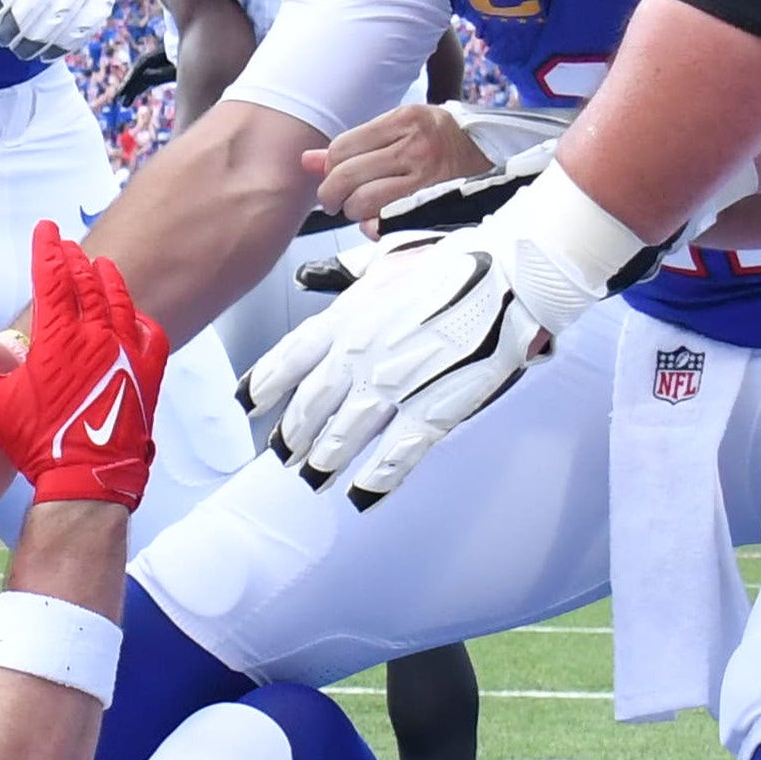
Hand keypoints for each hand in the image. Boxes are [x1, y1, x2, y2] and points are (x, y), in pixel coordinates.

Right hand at [0, 222, 169, 512]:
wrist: (87, 479)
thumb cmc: (36, 442)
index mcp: (58, 337)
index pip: (52, 277)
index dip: (46, 249)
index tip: (44, 228)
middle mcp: (96, 337)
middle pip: (87, 284)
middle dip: (74, 260)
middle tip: (66, 245)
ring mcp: (127, 355)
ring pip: (119, 304)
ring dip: (107, 281)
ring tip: (100, 267)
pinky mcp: (146, 377)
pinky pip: (150, 336)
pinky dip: (139, 319)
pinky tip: (132, 317)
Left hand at [245, 164, 652, 505]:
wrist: (510, 274)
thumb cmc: (455, 263)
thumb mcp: (387, 265)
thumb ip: (351, 285)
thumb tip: (317, 280)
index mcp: (348, 317)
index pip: (290, 357)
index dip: (266, 384)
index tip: (250, 404)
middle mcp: (359, 354)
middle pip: (311, 405)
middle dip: (294, 434)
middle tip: (284, 455)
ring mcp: (393, 386)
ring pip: (345, 435)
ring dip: (325, 461)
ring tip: (314, 479)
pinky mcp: (432, 410)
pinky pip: (394, 455)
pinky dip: (374, 480)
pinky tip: (361, 496)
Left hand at [311, 102, 512, 227]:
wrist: (494, 157)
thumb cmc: (442, 142)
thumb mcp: (402, 129)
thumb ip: (354, 144)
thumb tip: (306, 160)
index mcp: (404, 119)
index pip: (342, 147)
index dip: (330, 167)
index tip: (334, 177)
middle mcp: (414, 145)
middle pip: (345, 176)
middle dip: (331, 194)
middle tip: (335, 201)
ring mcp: (426, 176)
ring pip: (361, 202)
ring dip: (353, 212)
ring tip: (360, 209)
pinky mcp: (432, 205)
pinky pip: (384, 223)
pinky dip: (374, 227)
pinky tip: (381, 220)